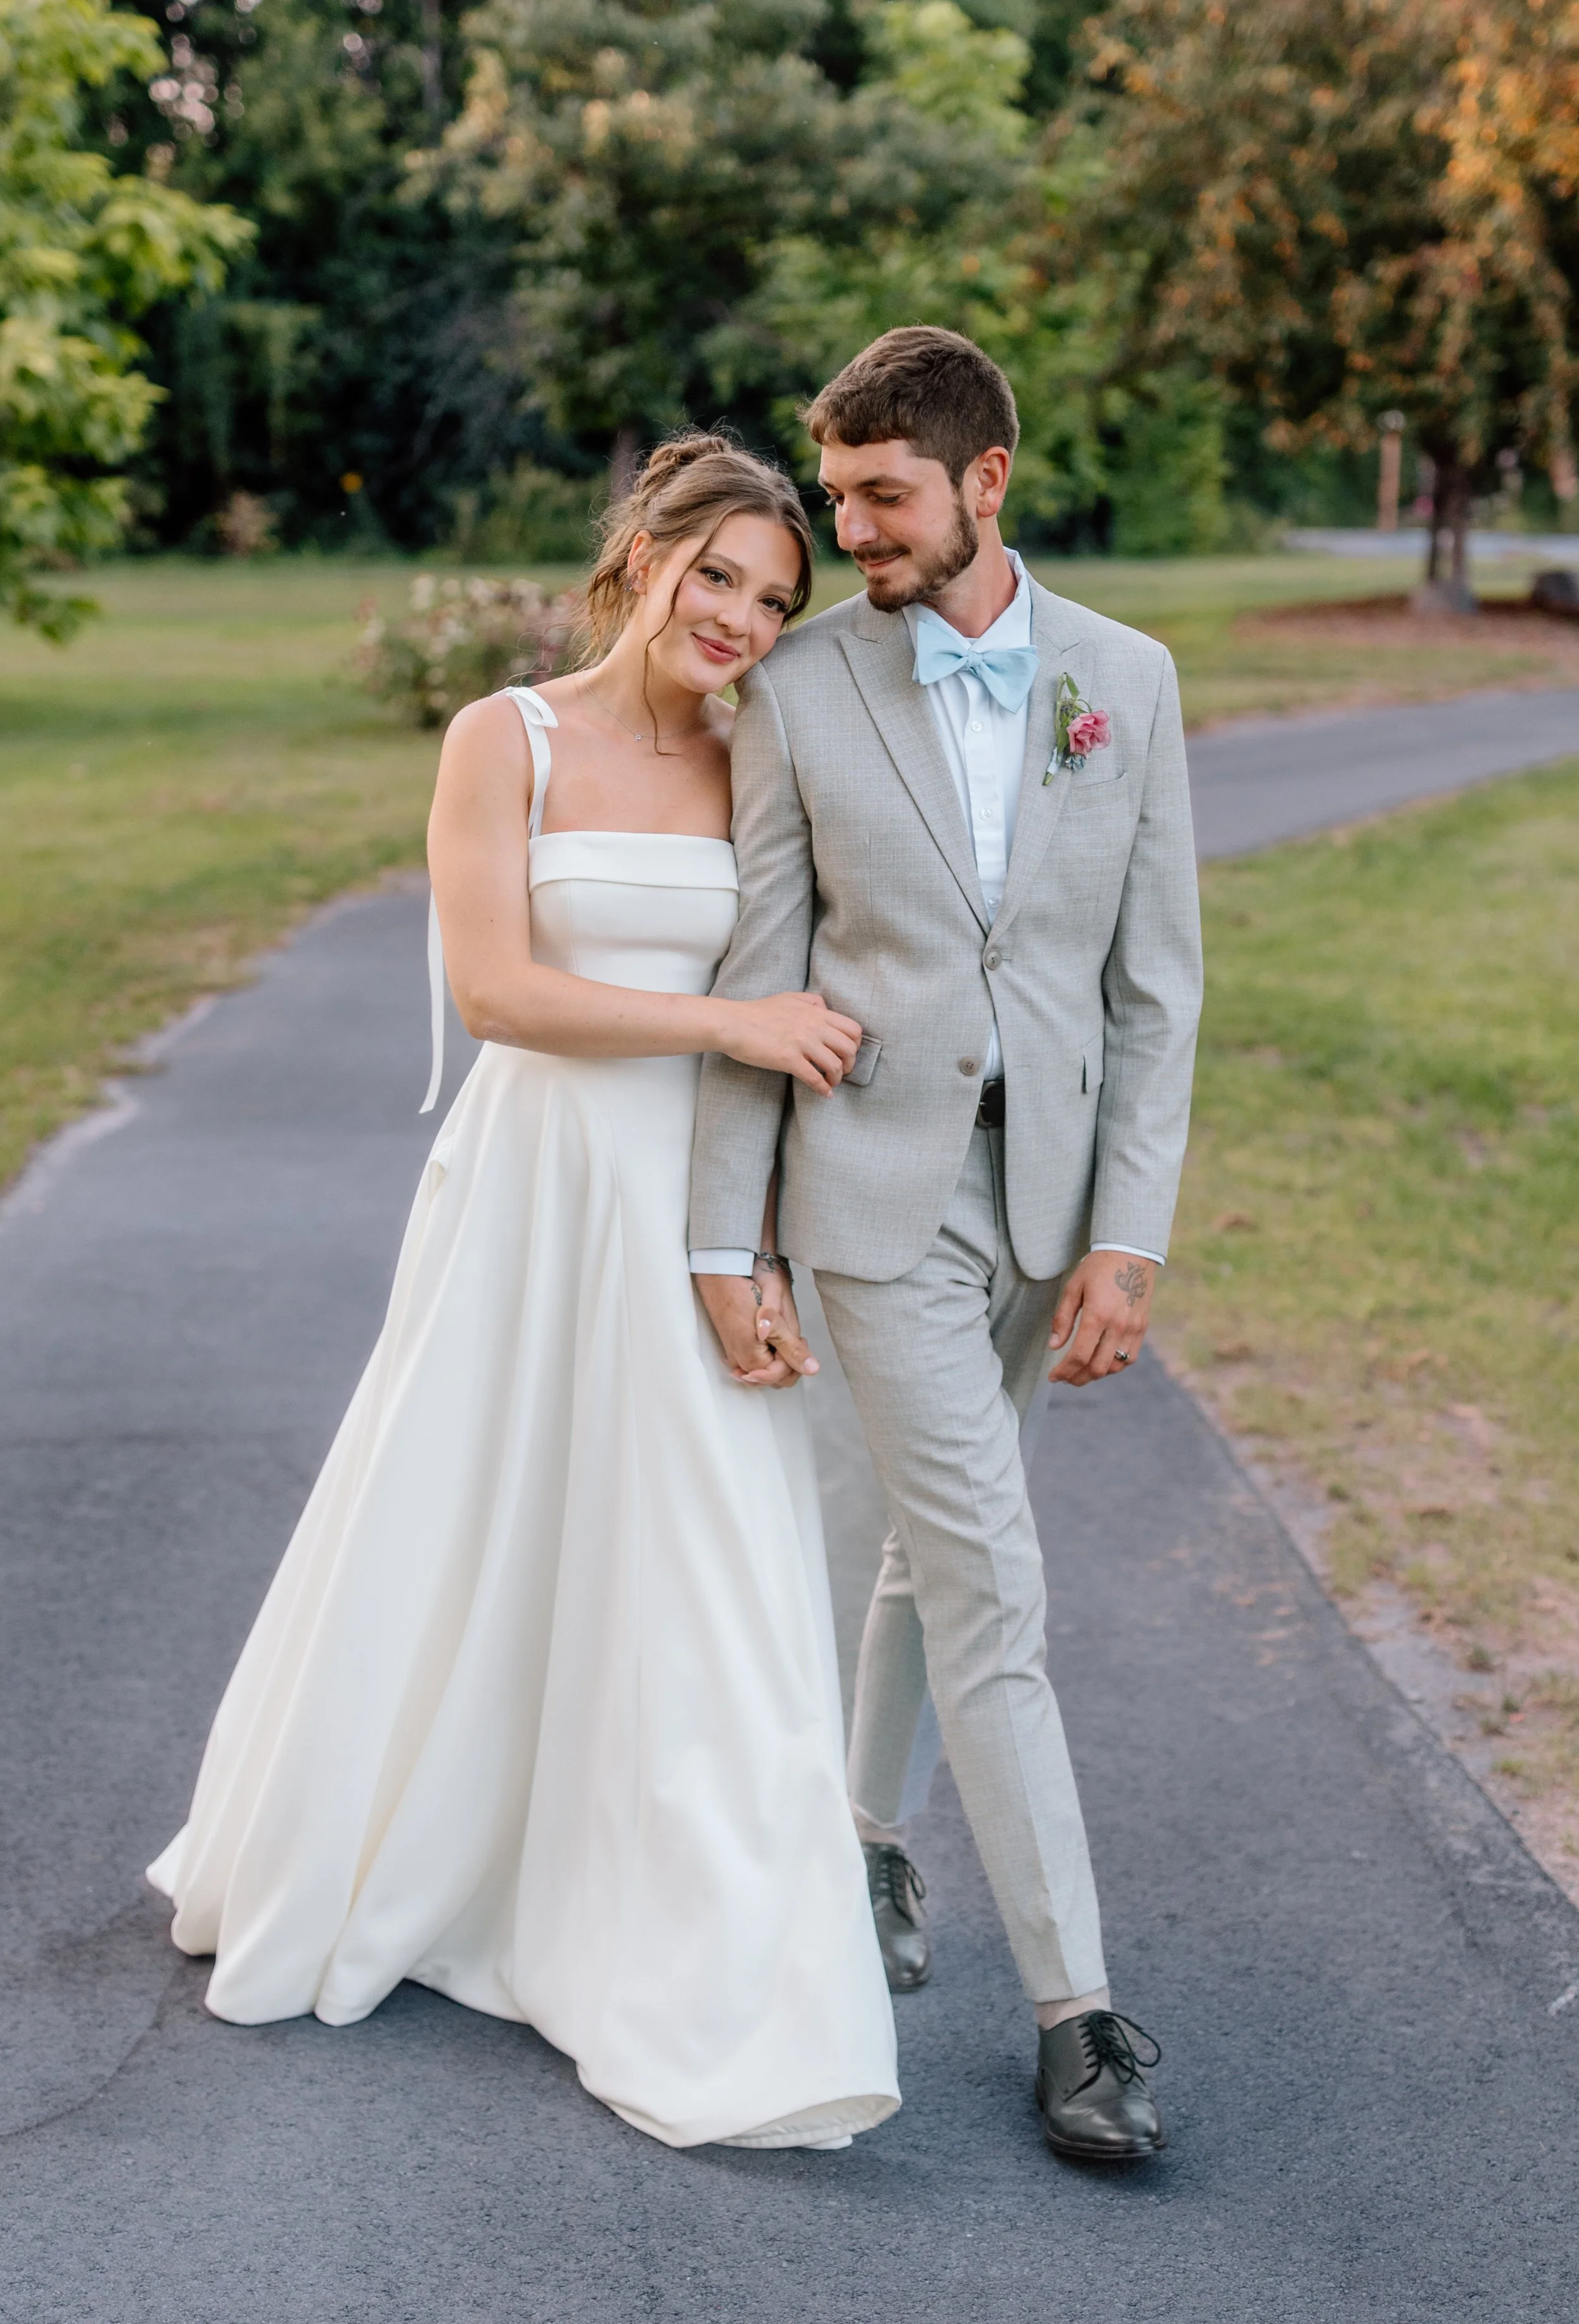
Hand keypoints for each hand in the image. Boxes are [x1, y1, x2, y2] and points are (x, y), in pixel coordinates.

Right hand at [695, 1268, 818, 1387]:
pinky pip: (753, 1363)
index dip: (796, 1359)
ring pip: (765, 1371)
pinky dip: (766, 1355)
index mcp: (752, 1359)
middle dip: (788, 1362)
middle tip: (792, 1336)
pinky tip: (770, 1338)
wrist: (720, 1275)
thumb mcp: (775, 1320)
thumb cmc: (745, 1292)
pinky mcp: (731, 1348)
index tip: (798, 1338)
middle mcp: (740, 1362)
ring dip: (778, 1358)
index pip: (783, 1376)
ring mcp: (734, 1356)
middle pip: (774, 1378)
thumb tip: (813, 1369)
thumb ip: (792, 1348)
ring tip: (782, 1335)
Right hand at [719, 992, 860, 1094]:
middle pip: (849, 1048)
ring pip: (835, 1065)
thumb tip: (826, 1009)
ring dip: (837, 1078)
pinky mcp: (789, 1059)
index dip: (855, 1044)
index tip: (847, 1053)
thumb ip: (812, 1001)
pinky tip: (824, 1094)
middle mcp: (813, 1026)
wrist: (733, 1023)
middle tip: (842, 1070)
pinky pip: (815, 1078)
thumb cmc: (757, 1012)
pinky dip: (823, 1089)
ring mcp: (802, 1043)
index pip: (853, 1028)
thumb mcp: (789, 998)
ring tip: (831, 1083)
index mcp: (816, 1012)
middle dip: (850, 1063)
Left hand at [1048, 1252, 1153, 1385]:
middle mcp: (1118, 1326)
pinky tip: (1102, 1361)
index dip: (1064, 1371)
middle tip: (1065, 1377)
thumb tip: (1054, 1345)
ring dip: (1096, 1374)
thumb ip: (1062, 1319)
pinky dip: (1115, 1366)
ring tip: (1081, 1371)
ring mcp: (1133, 1329)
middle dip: (1078, 1378)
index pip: (1079, 1355)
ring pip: (1115, 1367)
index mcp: (1097, 1315)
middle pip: (1097, 1368)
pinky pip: (1130, 1358)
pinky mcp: (1142, 1328)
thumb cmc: (1098, 1268)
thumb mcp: (1073, 1288)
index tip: (1053, 1376)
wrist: (1130, 1252)